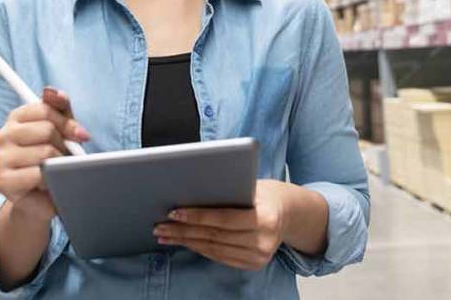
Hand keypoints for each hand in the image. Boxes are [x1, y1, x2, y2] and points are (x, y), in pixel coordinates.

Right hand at [0, 86, 90, 223]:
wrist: (41, 198)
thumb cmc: (52, 159)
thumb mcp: (61, 129)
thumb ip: (59, 107)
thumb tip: (52, 90)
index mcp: (16, 117)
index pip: (45, 108)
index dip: (67, 122)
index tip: (81, 135)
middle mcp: (4, 134)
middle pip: (47, 129)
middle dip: (64, 144)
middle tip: (67, 157)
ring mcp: (1, 158)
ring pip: (44, 152)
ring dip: (59, 164)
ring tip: (57, 170)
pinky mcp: (3, 181)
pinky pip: (37, 175)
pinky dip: (51, 180)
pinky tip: (49, 184)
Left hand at [152, 179, 287, 270]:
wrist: (290, 212)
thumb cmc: (265, 193)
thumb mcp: (251, 186)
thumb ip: (227, 191)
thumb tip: (190, 191)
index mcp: (264, 218)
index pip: (223, 219)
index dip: (196, 216)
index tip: (173, 211)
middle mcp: (263, 241)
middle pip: (214, 236)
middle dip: (183, 231)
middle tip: (160, 225)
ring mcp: (259, 256)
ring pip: (214, 249)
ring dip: (186, 242)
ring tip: (166, 235)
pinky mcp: (254, 264)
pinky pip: (220, 257)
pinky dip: (200, 249)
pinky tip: (185, 242)